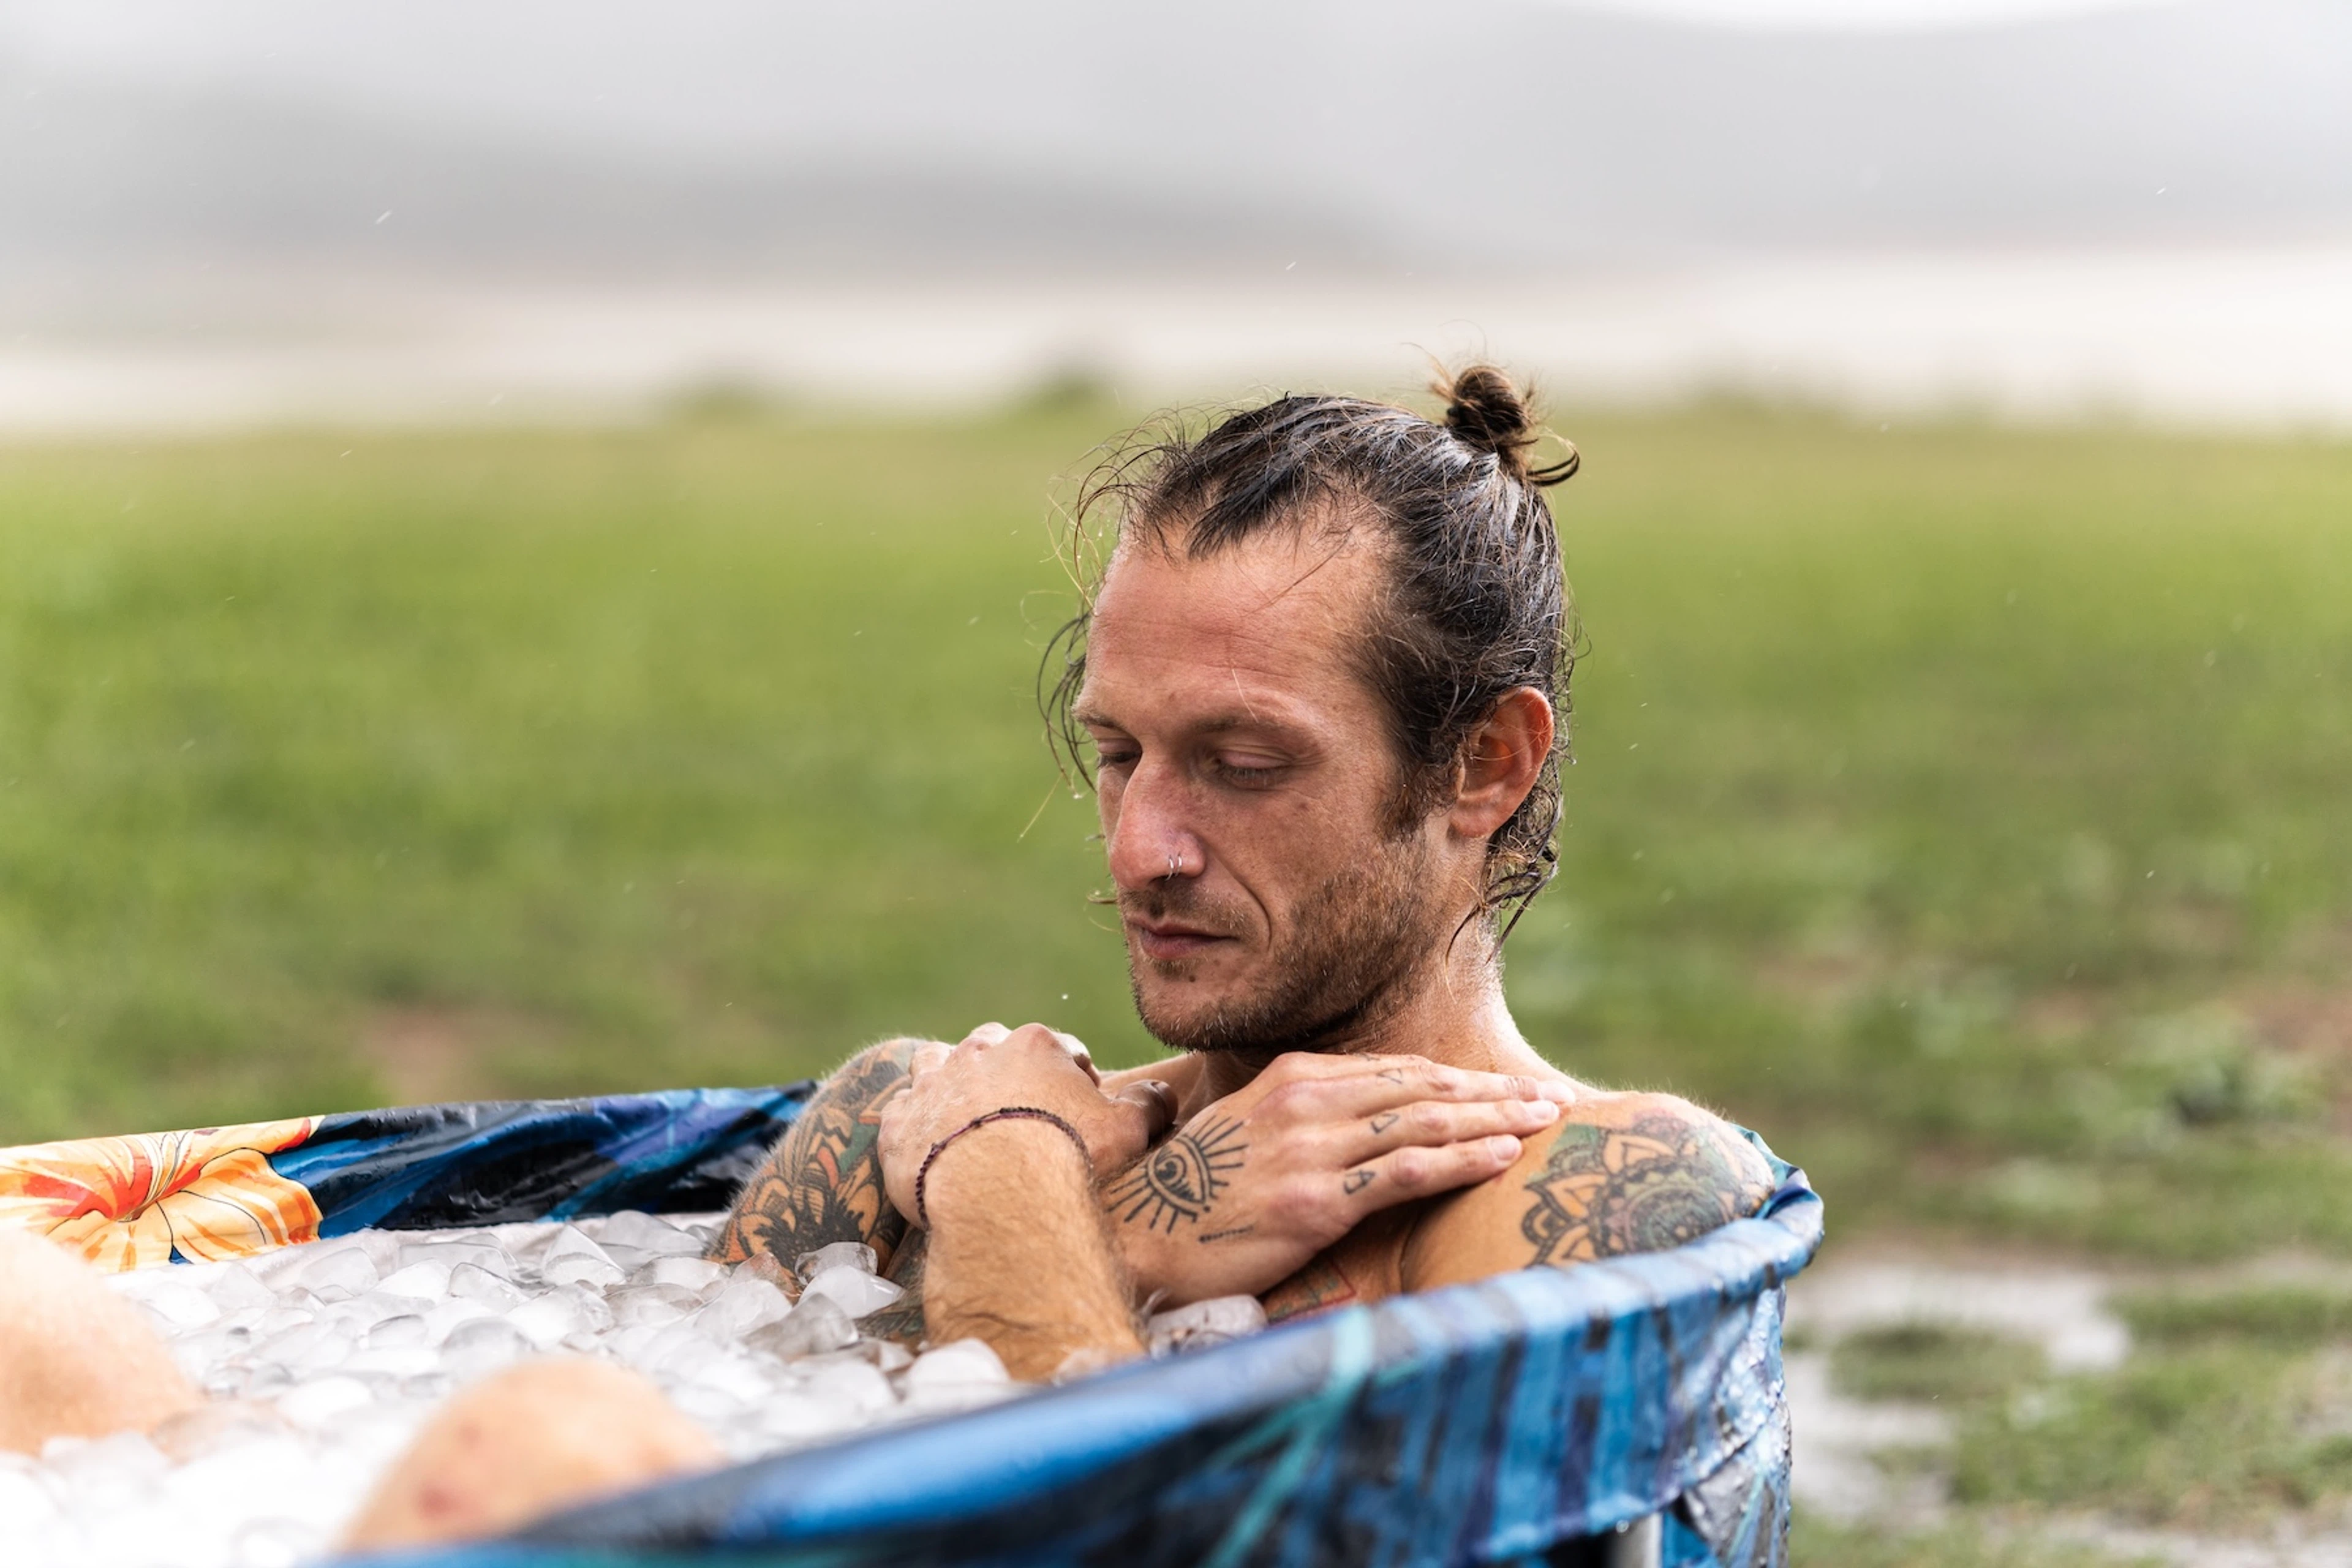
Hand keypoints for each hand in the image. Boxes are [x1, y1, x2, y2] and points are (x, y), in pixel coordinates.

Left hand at [877, 1022, 1176, 1224]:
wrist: (1000, 1196)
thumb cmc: (1070, 1157)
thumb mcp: (1128, 1129)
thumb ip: (1148, 1102)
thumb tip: (1162, 1093)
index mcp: (1035, 1045)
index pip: (1060, 1050)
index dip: (1074, 1081)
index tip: (1078, 1114)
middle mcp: (978, 1051)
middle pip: (993, 1048)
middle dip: (1006, 1073)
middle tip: (1020, 1116)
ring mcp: (932, 1084)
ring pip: (936, 1064)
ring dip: (950, 1082)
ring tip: (966, 1120)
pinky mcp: (898, 1122)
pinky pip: (901, 1111)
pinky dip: (913, 1124)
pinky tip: (929, 1147)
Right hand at [1106, 1052, 1570, 1305]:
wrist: (1139, 1234)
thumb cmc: (1197, 1192)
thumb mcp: (1251, 1131)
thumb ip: (1307, 1118)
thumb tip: (1366, 1122)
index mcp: (1292, 1076)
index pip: (1397, 1071)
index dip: (1459, 1080)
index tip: (1508, 1088)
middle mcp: (1306, 1100)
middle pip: (1423, 1088)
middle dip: (1493, 1094)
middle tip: (1551, 1100)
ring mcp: (1311, 1148)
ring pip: (1425, 1123)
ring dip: (1494, 1121)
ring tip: (1542, 1123)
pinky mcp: (1316, 1199)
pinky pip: (1406, 1171)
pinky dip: (1462, 1161)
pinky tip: (1501, 1156)